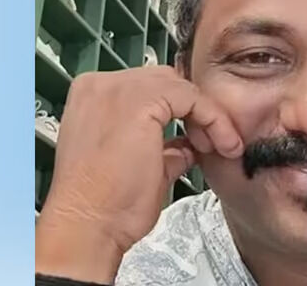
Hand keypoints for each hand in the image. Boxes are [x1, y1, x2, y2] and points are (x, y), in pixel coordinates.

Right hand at [35, 66, 242, 283]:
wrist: (88, 225)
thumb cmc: (105, 206)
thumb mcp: (138, 167)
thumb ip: (164, 150)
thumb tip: (186, 149)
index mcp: (94, 97)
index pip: (152, 89)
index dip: (183, 112)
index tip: (202, 143)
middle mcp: (101, 85)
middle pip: (166, 81)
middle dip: (194, 110)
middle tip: (212, 143)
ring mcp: (118, 89)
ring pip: (181, 86)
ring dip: (206, 114)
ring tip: (217, 146)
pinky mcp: (140, 101)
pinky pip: (191, 96)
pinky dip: (211, 117)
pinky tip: (218, 142)